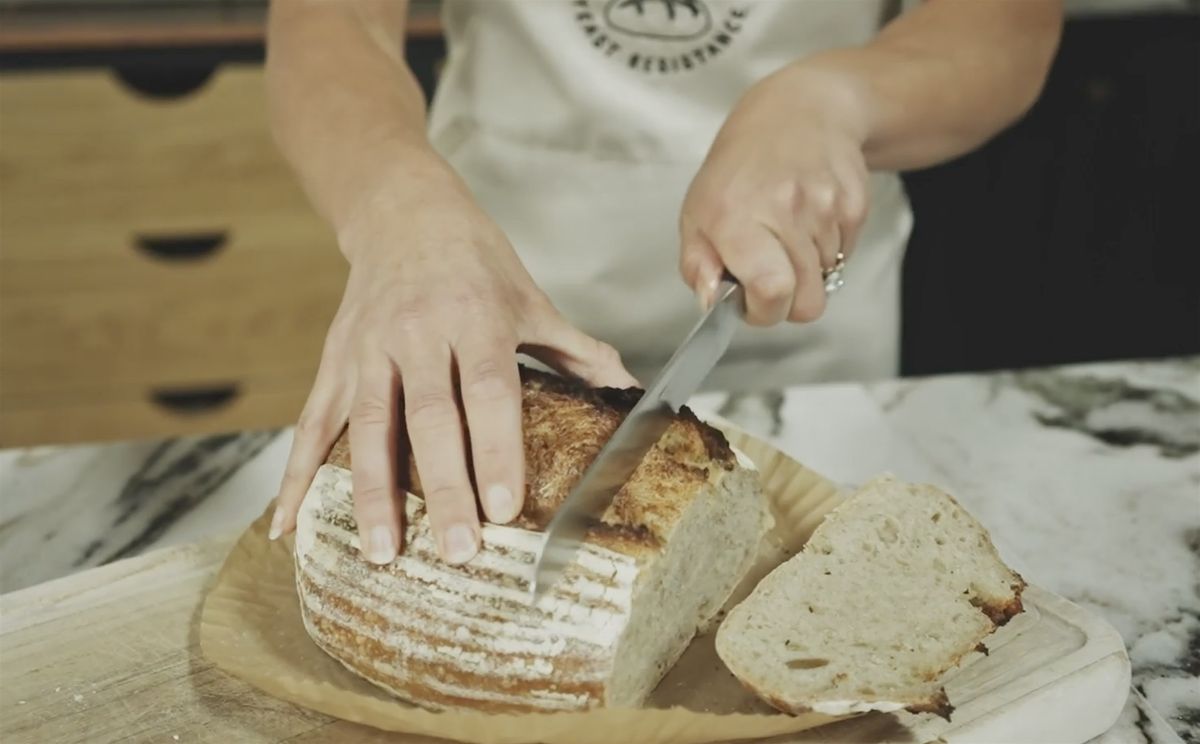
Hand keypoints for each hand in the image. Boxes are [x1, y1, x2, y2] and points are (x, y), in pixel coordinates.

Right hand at [268, 165, 636, 564]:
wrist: (401, 210)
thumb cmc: (474, 259)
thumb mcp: (530, 297)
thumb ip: (574, 350)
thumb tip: (627, 390)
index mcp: (475, 319)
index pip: (488, 393)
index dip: (496, 451)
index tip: (505, 508)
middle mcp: (418, 334)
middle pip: (430, 418)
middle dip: (442, 488)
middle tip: (457, 550)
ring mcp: (368, 348)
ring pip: (369, 426)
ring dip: (372, 493)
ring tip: (383, 551)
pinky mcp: (333, 360)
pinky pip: (313, 422)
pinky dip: (297, 475)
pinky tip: (288, 522)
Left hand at [679, 65, 870, 324]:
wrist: (801, 112)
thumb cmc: (740, 167)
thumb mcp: (697, 213)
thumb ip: (697, 266)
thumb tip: (709, 303)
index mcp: (738, 218)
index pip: (772, 292)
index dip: (764, 312)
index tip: (751, 302)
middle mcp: (786, 211)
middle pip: (806, 304)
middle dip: (786, 301)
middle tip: (768, 273)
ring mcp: (825, 208)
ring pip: (826, 281)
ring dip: (805, 270)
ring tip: (786, 232)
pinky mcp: (855, 206)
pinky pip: (844, 256)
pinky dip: (826, 249)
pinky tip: (808, 218)